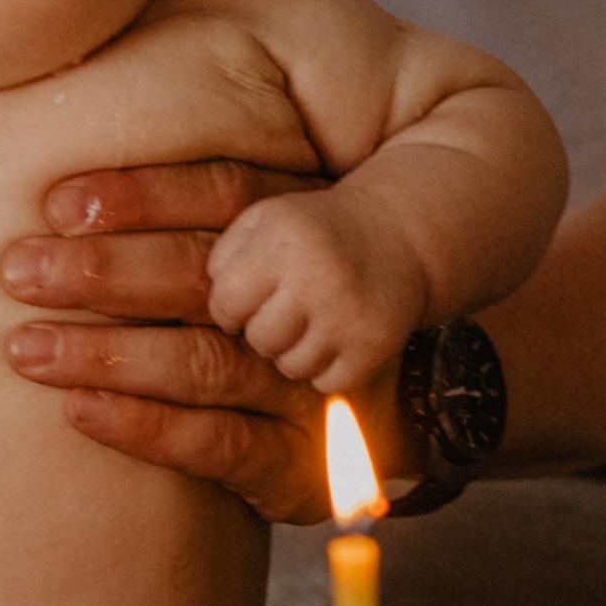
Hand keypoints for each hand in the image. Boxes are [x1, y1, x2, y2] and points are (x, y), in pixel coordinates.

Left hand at [0, 158, 346, 524]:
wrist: (365, 435)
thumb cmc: (260, 332)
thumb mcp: (246, 262)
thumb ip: (181, 223)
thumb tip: (54, 199)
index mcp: (294, 238)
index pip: (226, 195)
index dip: (142, 196)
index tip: (57, 205)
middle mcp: (307, 305)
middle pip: (206, 276)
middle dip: (104, 272)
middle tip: (18, 272)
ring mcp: (305, 387)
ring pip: (204, 360)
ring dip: (106, 353)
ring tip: (26, 349)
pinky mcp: (295, 462)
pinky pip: (216, 440)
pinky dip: (142, 423)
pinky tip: (77, 410)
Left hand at [207, 189, 433, 393]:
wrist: (397, 237)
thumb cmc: (312, 233)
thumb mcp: (263, 221)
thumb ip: (222, 256)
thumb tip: (208, 310)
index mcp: (285, 238)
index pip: (225, 303)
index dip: (230, 308)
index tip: (246, 300)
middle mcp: (320, 275)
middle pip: (259, 340)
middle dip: (263, 330)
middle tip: (284, 309)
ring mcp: (351, 315)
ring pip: (290, 367)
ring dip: (293, 351)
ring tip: (312, 319)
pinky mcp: (375, 347)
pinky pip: (325, 383)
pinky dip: (327, 367)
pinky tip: (338, 336)